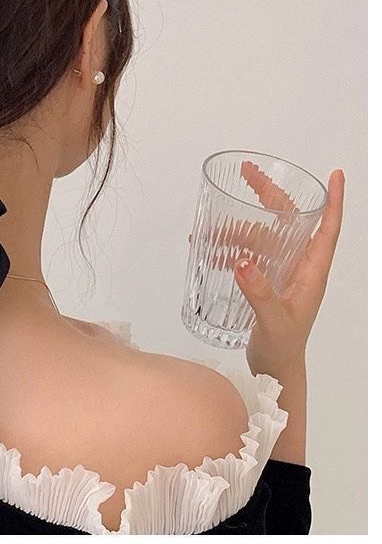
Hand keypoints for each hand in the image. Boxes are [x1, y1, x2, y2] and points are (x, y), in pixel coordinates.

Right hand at [188, 163, 344, 375]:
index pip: (328, 228)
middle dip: (269, 194)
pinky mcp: (265, 280)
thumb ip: (259, 292)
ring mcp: (281, 271)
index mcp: (312, 271)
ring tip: (208, 235)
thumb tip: (241, 260)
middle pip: (288, 220)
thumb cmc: (283, 348)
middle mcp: (299, 265)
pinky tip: (210, 252)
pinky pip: (247, 253)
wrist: (275, 370)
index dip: (333, 201)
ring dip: (236, 230)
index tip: (335, 175)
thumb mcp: (273, 320)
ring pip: (261, 236)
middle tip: (247, 172)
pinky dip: (229, 248)